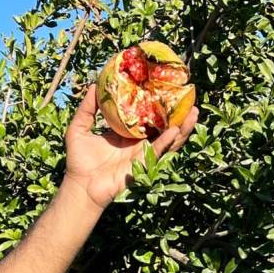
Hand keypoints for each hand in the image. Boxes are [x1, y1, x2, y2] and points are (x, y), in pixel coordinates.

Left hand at [61, 84, 198, 210]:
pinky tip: (176, 130)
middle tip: (190, 97)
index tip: (168, 87)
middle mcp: (139, 142)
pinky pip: (158, 152)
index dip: (158, 103)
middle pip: (164, 125)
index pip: (147, 114)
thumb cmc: (79, 161)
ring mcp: (143, 153)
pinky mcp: (143, 164)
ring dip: (183, 127)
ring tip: (194, 112)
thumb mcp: (79, 128)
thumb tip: (94, 86)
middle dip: (179, 113)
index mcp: (127, 132)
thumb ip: (87, 108)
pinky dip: (168, 141)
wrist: (81, 186)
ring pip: (168, 139)